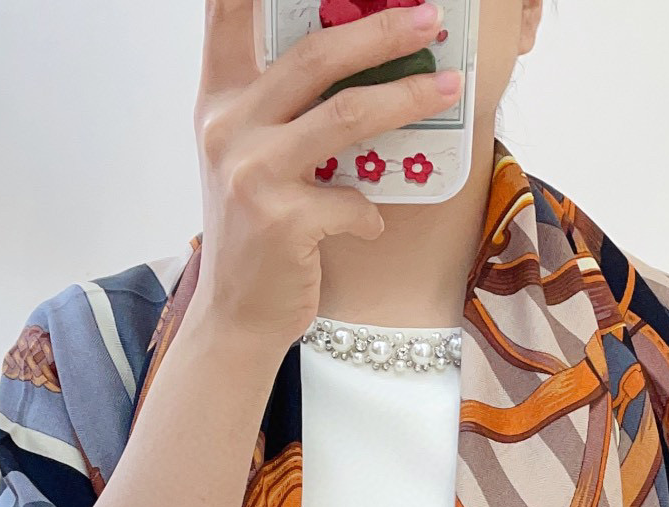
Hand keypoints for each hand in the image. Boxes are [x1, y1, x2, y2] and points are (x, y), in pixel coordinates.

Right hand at [193, 0, 462, 348]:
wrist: (236, 315)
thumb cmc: (254, 231)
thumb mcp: (249, 155)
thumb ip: (280, 104)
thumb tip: (358, 51)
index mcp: (219, 100)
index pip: (227, 13)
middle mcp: (227, 128)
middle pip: (317, 54)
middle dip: (383, 30)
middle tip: (431, 20)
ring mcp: (251, 174)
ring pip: (348, 115)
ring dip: (407, 99)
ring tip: (449, 88)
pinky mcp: (281, 222)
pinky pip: (353, 199)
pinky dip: (370, 211)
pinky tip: (368, 222)